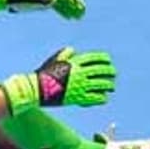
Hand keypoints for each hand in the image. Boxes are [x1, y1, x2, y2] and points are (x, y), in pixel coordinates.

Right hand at [1, 47, 115, 113]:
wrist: (36, 89)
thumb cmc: (44, 74)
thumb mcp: (53, 61)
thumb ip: (64, 54)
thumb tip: (72, 50)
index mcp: (74, 63)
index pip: (95, 58)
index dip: (104, 59)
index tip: (108, 60)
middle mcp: (80, 74)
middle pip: (101, 70)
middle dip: (110, 71)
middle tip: (113, 73)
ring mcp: (80, 86)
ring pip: (102, 84)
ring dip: (109, 85)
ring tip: (111, 87)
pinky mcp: (78, 98)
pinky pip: (95, 98)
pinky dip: (101, 97)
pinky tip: (103, 97)